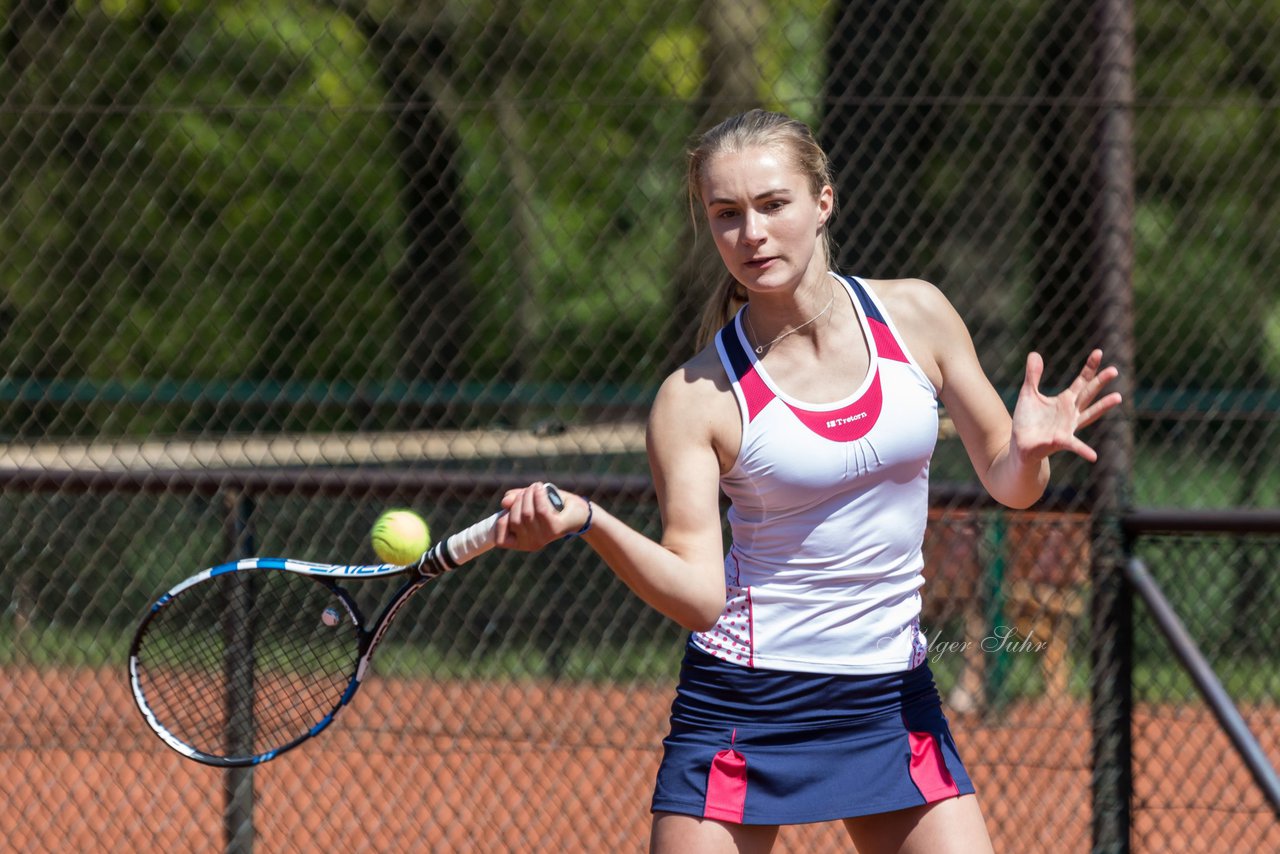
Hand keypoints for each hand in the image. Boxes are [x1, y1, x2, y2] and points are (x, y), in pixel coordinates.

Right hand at [495, 482, 588, 549]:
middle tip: (528, 491)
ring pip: (526, 513)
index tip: (507, 507)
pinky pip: (541, 510)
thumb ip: (514, 501)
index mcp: (521, 542)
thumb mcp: (528, 502)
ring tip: (535, 487)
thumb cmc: (550, 507)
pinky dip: (538, 495)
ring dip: (528, 494)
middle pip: (513, 519)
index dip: (500, 521)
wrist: (577, 511)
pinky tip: (539, 487)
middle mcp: (531, 543)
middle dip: (518, 500)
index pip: (499, 540)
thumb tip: (505, 502)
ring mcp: (544, 538)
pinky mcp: (555, 529)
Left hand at [1012, 349, 1121, 463]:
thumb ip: (1033, 375)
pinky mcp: (1060, 441)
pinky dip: (1084, 450)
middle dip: (1100, 382)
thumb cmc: (1028, 420)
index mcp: (1066, 400)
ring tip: (1117, 397)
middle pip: (1089, 394)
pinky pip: (1074, 446)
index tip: (1098, 352)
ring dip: (1102, 407)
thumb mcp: (1028, 393)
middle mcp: (1072, 413)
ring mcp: (1068, 427)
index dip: (1090, 368)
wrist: (1021, 445)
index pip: (1082, 381)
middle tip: (1114, 370)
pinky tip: (1093, 456)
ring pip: (1088, 415)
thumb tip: (1034, 353)